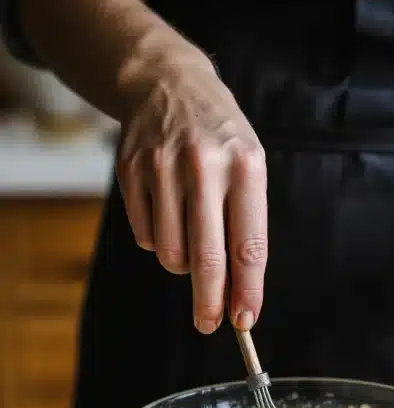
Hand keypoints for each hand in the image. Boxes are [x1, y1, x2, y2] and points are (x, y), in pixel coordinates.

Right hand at [116, 49, 267, 332]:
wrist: (167, 83)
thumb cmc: (220, 138)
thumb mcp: (248, 168)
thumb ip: (245, 227)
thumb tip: (237, 292)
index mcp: (245, 167)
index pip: (248, 246)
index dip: (247, 291)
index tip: (245, 321)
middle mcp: (203, 167)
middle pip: (206, 259)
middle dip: (209, 303)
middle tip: (208, 324)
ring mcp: (162, 169)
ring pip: (171, 253)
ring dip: (183, 264)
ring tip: (191, 238)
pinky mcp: (130, 173)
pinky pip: (145, 237)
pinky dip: (158, 241)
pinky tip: (167, 214)